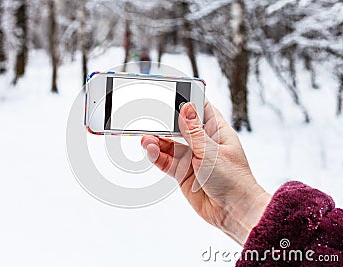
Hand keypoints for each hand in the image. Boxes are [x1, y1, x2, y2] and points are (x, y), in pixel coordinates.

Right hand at [141, 102, 270, 244]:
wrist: (234, 212)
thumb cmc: (233, 180)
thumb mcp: (211, 151)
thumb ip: (194, 132)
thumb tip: (186, 108)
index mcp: (217, 132)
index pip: (201, 109)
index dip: (187, 100)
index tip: (170, 92)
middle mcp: (204, 143)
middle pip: (180, 127)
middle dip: (165, 122)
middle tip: (149, 117)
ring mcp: (192, 159)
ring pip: (170, 145)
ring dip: (157, 141)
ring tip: (145, 138)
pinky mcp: (183, 174)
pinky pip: (167, 161)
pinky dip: (157, 156)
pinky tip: (150, 149)